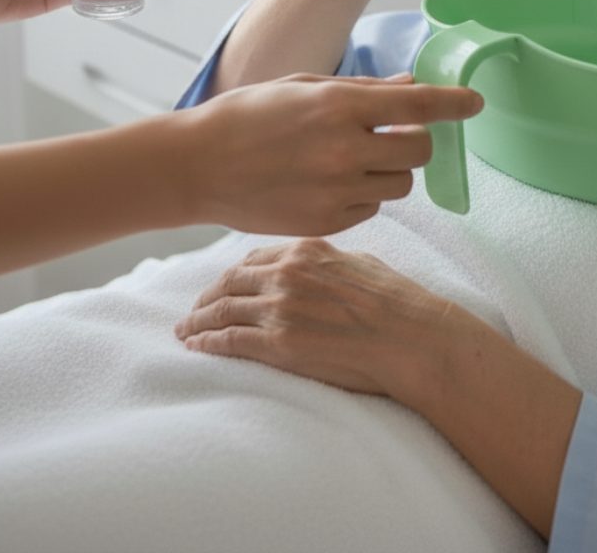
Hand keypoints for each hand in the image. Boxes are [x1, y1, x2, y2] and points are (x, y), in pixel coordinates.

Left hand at [174, 238, 452, 399]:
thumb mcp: (360, 263)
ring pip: (222, 309)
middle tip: (193, 310)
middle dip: (207, 296)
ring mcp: (280, 308)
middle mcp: (287, 273)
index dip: (232, 273)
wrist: (411, 336)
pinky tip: (197, 347)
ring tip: (185, 331)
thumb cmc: (397, 302)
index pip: (254, 257)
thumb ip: (328, 262)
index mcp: (307, 249)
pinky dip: (207, 343)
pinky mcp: (278, 343)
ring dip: (198, 320)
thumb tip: (318, 268)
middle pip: (230, 281)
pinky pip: (229, 340)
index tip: (221, 285)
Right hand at [183, 73, 482, 235]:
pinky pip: (372, 208)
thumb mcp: (304, 88)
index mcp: (339, 107)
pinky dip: (364, 194)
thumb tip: (411, 87)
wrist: (197, 166)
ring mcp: (337, 191)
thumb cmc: (249, 116)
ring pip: (402, 185)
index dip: (455, 103)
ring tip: (353, 159)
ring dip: (391, 170)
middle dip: (414, 141)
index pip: (419, 107)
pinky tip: (330, 182)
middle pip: (420, 151)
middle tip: (389, 135)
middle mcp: (344, 150)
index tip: (475, 102)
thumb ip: (364, 91)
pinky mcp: (327, 224)